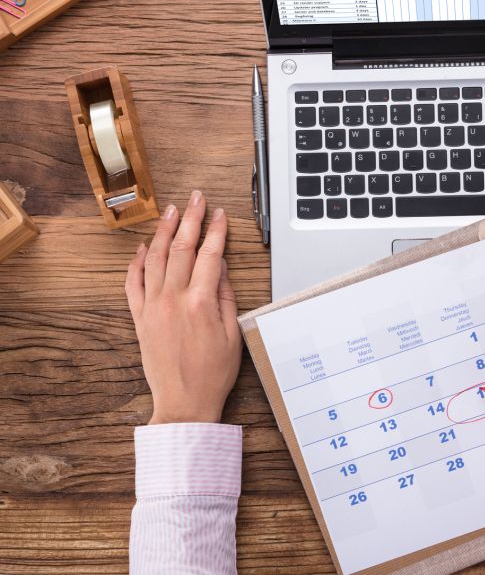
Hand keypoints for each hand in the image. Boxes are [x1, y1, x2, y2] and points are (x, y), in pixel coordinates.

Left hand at [125, 191, 241, 424]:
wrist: (184, 402)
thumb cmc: (213, 373)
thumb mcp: (233, 334)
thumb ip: (227, 297)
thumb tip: (222, 269)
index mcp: (202, 303)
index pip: (211, 255)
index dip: (217, 231)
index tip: (221, 214)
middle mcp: (174, 300)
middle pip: (182, 249)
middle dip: (191, 220)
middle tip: (196, 199)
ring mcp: (153, 307)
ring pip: (155, 259)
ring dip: (164, 232)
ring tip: (172, 212)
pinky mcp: (139, 318)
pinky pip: (133, 283)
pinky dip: (136, 262)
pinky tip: (142, 247)